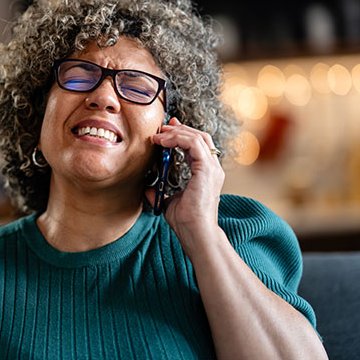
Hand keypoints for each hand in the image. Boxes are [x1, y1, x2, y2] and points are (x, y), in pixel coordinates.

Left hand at [145, 117, 224, 253]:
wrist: (195, 232)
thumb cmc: (186, 221)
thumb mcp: (168, 202)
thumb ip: (160, 192)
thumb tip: (147, 189)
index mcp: (206, 173)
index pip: (198, 146)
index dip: (182, 135)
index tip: (166, 131)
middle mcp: (212, 168)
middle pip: (200, 137)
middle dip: (180, 129)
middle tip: (163, 127)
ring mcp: (212, 168)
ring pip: (197, 137)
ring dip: (176, 133)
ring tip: (159, 135)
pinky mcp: (206, 170)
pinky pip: (194, 144)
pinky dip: (178, 139)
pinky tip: (163, 142)